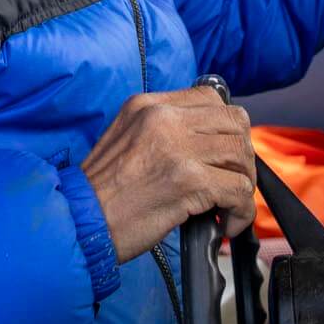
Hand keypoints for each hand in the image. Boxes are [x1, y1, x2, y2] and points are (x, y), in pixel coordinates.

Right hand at [81, 86, 256, 262]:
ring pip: (241, 154)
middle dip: (243, 154)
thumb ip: (163, 131)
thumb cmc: (101, 192)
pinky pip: (238, 189)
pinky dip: (241, 211)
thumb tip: (207, 144)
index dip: (226, 127)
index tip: (224, 154)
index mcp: (149, 105)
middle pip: (234, 121)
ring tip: (230, 206)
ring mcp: (179, 147)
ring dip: (244, 184)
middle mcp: (164, 118)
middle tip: (234, 180)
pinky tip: (227, 225)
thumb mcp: (126, 139)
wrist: (79, 221)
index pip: (210, 98)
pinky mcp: (189, 180)